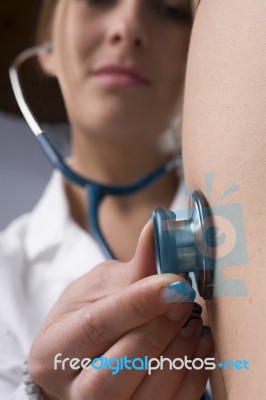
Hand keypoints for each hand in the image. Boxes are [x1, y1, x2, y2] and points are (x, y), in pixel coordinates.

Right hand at [29, 223, 213, 399]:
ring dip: (181, 351)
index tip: (175, 281)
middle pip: (120, 369)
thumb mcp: (98, 287)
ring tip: (192, 319)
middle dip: (160, 330)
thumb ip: (133, 267)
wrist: (81, 354)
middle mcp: (75, 389)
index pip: (96, 327)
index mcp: (54, 349)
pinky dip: (194, 373)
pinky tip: (199, 342)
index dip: (139, 303)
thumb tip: (158, 227)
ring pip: (148, 395)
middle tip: (186, 297)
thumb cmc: (84, 316)